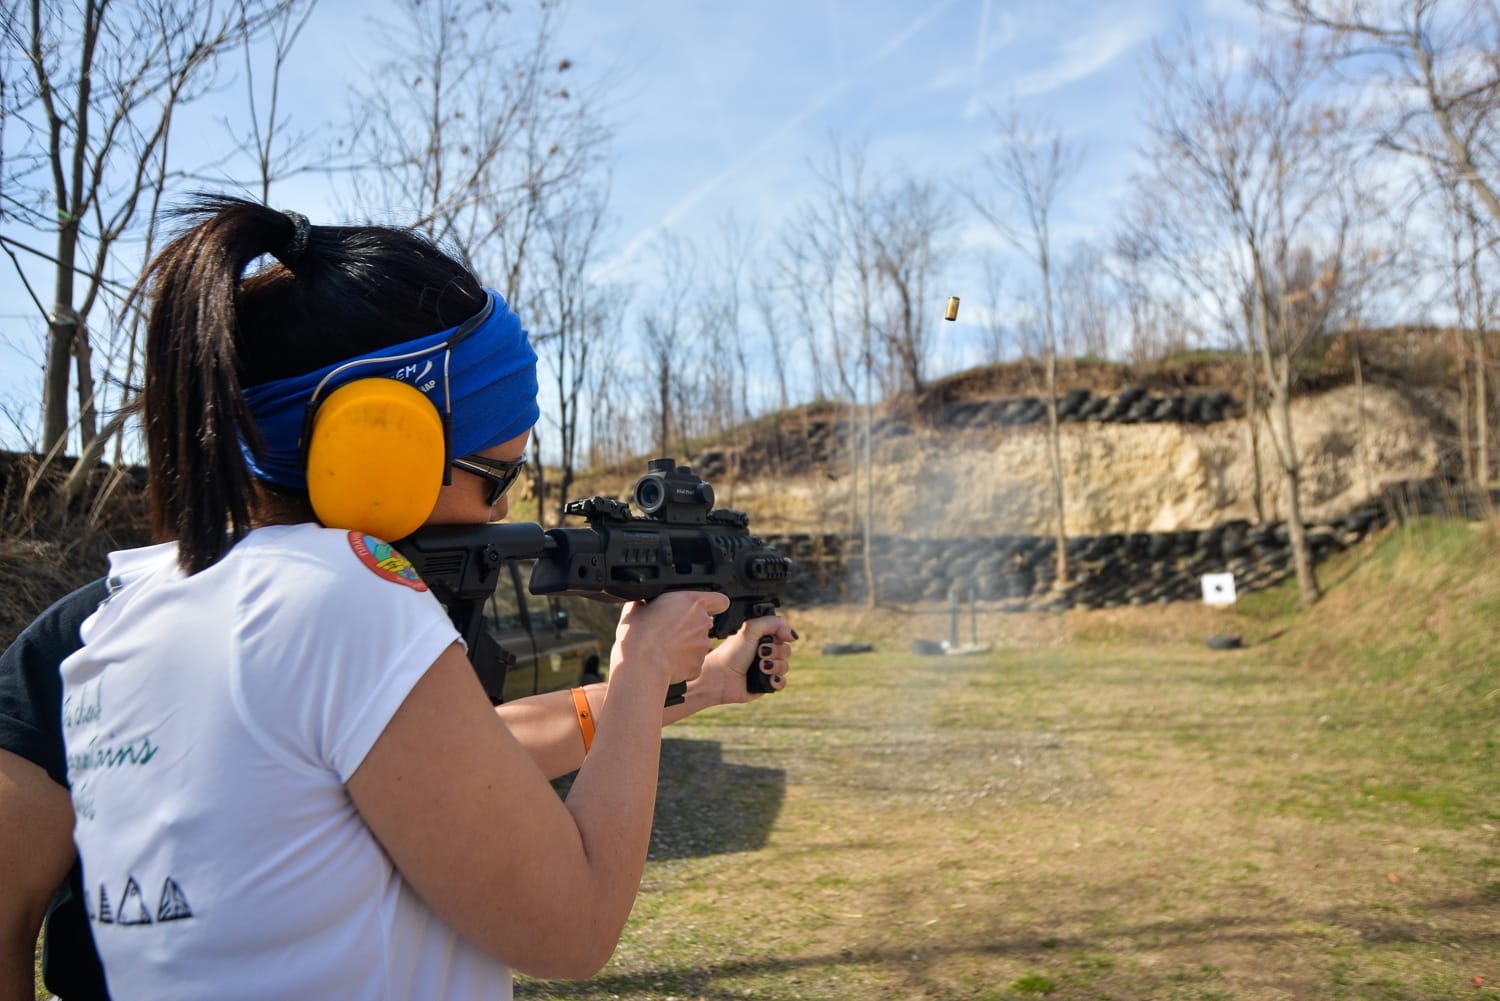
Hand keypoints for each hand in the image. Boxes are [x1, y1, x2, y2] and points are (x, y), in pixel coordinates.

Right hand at [611, 591, 730, 692]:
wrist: (640, 663)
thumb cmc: (638, 633)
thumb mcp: (639, 604)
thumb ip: (652, 600)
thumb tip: (647, 600)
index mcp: (692, 602)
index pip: (720, 600)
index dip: (713, 603)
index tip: (703, 608)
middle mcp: (703, 623)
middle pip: (703, 623)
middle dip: (689, 626)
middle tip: (669, 630)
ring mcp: (702, 645)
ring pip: (697, 643)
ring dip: (685, 645)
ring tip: (663, 648)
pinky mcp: (698, 665)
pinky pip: (692, 662)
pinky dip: (682, 663)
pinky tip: (666, 662)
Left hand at [695, 615, 796, 705]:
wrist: (721, 677)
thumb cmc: (731, 653)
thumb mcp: (750, 628)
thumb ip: (773, 623)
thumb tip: (792, 635)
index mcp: (760, 637)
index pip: (783, 634)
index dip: (781, 636)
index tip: (771, 638)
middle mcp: (764, 652)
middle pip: (786, 650)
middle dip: (775, 652)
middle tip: (759, 653)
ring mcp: (765, 668)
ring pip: (785, 666)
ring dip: (775, 666)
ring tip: (760, 667)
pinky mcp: (765, 684)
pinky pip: (781, 682)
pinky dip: (776, 680)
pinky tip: (766, 678)